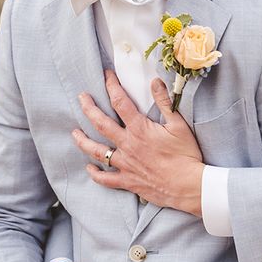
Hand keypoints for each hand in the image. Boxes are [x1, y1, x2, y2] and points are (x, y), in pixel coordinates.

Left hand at [72, 71, 204, 215]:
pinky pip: (105, 179)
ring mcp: (125, 164)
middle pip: (101, 124)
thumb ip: (165, 102)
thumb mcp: (179, 124)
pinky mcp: (127, 181)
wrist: (187, 186)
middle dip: (89, 108)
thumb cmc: (185, 154)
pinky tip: (89, 168)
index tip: (106, 75)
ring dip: (83, 141)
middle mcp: (127, 145)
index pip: (120, 102)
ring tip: (74, 133)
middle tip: (81, 97)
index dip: (112, 86)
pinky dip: (95, 174)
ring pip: (96, 151)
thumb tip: (155, 81)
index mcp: (140, 129)